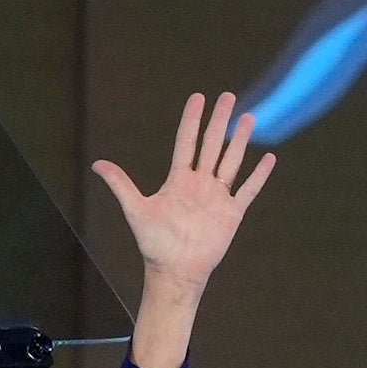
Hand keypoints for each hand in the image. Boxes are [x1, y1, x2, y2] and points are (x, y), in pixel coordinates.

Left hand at [94, 91, 271, 291]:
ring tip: (248, 117)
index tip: (198, 98)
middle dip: (219, 121)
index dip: (192, 120)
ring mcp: (217, 197)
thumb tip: (97, 164)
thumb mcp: (136, 209)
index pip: (186, 143)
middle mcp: (199, 184)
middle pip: (212, 145)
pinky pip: (249, 189)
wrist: (174, 270)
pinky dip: (259, 175)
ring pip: (231, 161)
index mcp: (178, 181)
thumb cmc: (154, 243)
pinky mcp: (232, 212)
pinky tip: (269, 158)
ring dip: (240, 140)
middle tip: (228, 96)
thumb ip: (121, 185)